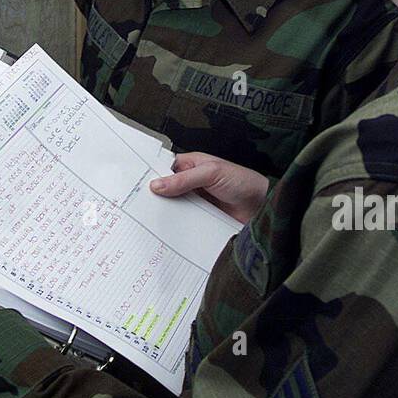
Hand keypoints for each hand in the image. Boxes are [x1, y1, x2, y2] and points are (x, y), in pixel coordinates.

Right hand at [149, 152, 268, 224]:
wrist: (263, 207)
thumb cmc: (243, 182)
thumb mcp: (212, 173)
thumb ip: (184, 179)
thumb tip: (157, 185)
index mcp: (193, 165)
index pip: (166, 169)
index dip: (152, 175)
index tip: (134, 185)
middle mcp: (192, 183)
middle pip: (167, 190)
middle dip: (155, 197)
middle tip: (137, 206)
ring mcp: (196, 201)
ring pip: (174, 207)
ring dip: (166, 213)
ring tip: (147, 221)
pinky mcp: (202, 218)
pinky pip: (185, 221)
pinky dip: (178, 226)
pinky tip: (167, 232)